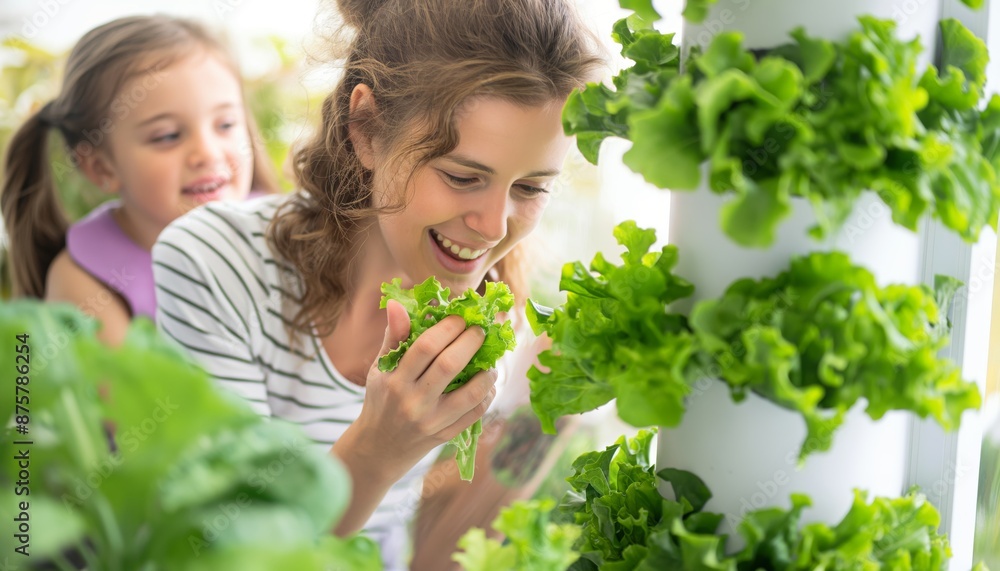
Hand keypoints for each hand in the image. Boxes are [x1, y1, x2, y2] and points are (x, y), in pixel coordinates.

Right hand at [343, 299, 498, 482]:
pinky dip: (487, 395)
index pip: (425, 347)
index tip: (460, 317)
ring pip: (470, 393)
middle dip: (471, 342)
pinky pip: (475, 413)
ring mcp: (431, 421)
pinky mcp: (445, 436)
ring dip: (487, 372)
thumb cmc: (381, 400)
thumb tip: (397, 303)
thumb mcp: (380, 369)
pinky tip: (487, 384)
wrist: (378, 448)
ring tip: (490, 361)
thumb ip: (393, 336)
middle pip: (449, 365)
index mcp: (395, 380)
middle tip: (480, 331)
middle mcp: (413, 401)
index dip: (447, 327)